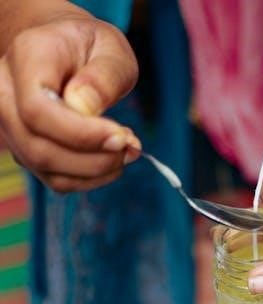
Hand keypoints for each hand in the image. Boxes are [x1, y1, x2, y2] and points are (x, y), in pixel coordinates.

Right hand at [0, 8, 140, 191]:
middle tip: (132, 147)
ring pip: (46, 169)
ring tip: (127, 151)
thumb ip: (104, 76)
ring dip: (94, 171)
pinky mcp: (25, 150)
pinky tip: (111, 159)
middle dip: (93, 159)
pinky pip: (55, 178)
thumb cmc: (90, 48)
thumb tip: (85, 108)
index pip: (37, 110)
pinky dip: (90, 178)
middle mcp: (5, 94)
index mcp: (25, 58)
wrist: (63, 53)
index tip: (122, 138)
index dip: (81, 134)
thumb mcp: (111, 48)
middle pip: (38, 148)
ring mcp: (10, 126)